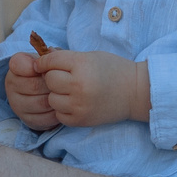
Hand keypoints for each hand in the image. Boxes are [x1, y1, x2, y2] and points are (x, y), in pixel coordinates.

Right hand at [2, 51, 59, 131]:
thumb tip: (53, 53)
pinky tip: (60, 105)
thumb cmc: (48, 71)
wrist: (47, 91)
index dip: (37, 66)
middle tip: (61, 82)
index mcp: (15, 67)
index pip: (20, 64)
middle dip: (51, 84)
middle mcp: (11, 86)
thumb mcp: (47, 59)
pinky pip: (46, 118)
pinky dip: (57, 112)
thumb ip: (49, 55)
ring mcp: (17, 105)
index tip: (46, 68)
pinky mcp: (27, 119)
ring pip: (41, 103)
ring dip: (56, 98)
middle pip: (35, 85)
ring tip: (62, 94)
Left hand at [10, 48, 148, 129]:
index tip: (43, 64)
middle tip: (64, 78)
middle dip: (53, 77)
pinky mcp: (81, 120)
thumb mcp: (90, 56)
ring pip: (52, 99)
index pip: (50, 61)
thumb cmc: (113, 70)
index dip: (44, 62)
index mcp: (82, 65)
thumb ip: (66, 58)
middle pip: (49, 80)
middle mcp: (79, 85)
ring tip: (71, 91)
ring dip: (57, 94)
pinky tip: (75, 103)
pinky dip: (63, 109)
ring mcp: (80, 105)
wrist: (136, 92)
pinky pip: (59, 114)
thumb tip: (39, 61)